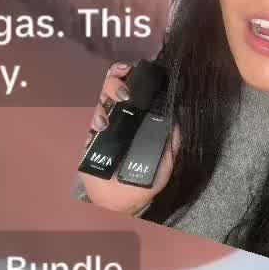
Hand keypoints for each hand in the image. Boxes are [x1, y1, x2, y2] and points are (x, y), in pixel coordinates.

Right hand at [78, 62, 178, 216]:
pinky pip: (92, 122)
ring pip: (102, 100)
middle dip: (117, 81)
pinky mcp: (91, 139)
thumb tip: (177, 113)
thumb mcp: (167, 157)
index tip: (134, 70)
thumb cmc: (147, 179)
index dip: (132, 77)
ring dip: (108, 96)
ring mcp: (105, 126)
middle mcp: (121, 117)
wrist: (126, 200)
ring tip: (117, 102)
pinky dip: (97, 119)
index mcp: (139, 118)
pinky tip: (103, 125)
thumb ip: (172, 137)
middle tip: (124, 89)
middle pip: (114, 88)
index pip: (134, 90)